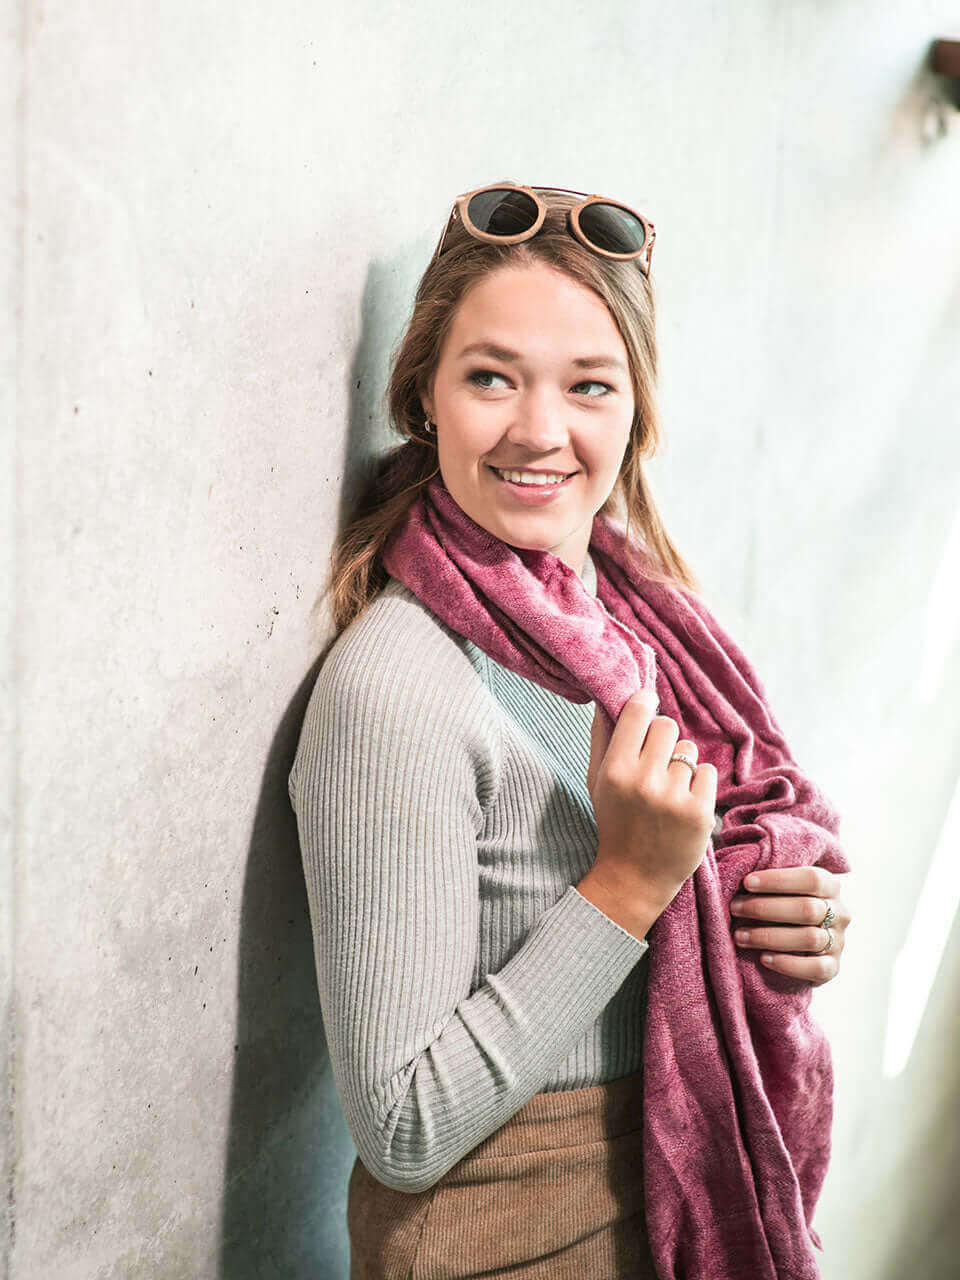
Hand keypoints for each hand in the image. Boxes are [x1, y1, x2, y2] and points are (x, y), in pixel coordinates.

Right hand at [587, 693, 717, 916]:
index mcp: (615, 771)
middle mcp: (644, 781)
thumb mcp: (597, 782)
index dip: (645, 703)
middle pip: (667, 726)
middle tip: (656, 761)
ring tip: (668, 790)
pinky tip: (684, 803)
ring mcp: (674, 797)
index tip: (647, 705)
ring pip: (688, 750)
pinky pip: (708, 772)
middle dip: (663, 739)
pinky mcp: (700, 811)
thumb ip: (601, 738)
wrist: (635, 877)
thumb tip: (607, 698)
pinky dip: (699, 784)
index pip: (639, 712)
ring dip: (681, 765)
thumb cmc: (615, 823)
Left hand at [729, 867, 850, 985]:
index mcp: (830, 886)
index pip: (812, 878)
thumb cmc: (780, 904)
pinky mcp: (833, 967)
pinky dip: (788, 964)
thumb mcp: (781, 887)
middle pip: (808, 909)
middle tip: (735, 908)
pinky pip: (816, 968)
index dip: (779, 880)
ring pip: (810, 938)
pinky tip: (764, 958)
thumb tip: (740, 868)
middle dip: (766, 908)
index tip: (747, 882)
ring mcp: (839, 941)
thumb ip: (770, 878)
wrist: (798, 946)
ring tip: (739, 936)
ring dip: (770, 937)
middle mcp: (840, 913)